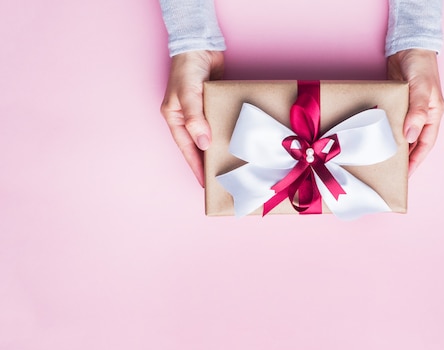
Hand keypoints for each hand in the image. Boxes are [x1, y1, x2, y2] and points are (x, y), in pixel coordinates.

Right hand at [161, 50, 224, 186]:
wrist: (200, 44)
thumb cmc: (187, 68)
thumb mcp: (188, 94)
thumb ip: (196, 119)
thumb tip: (204, 144)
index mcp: (176, 119)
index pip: (188, 149)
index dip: (197, 167)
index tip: (206, 183)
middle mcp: (188, 118)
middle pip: (199, 146)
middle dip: (209, 162)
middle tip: (222, 178)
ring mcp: (202, 112)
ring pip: (211, 136)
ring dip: (221, 148)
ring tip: (233, 164)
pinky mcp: (215, 104)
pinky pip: (221, 123)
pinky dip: (229, 132)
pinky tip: (239, 141)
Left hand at [388, 49, 443, 175]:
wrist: (408, 45)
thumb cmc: (421, 65)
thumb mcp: (422, 89)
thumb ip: (417, 111)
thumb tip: (410, 135)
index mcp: (433, 115)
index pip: (425, 144)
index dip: (416, 161)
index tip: (405, 174)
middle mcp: (422, 116)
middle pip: (413, 143)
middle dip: (404, 158)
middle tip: (390, 171)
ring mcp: (408, 110)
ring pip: (401, 134)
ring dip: (393, 145)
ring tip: (381, 159)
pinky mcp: (396, 104)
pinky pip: (390, 122)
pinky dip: (384, 131)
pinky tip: (375, 138)